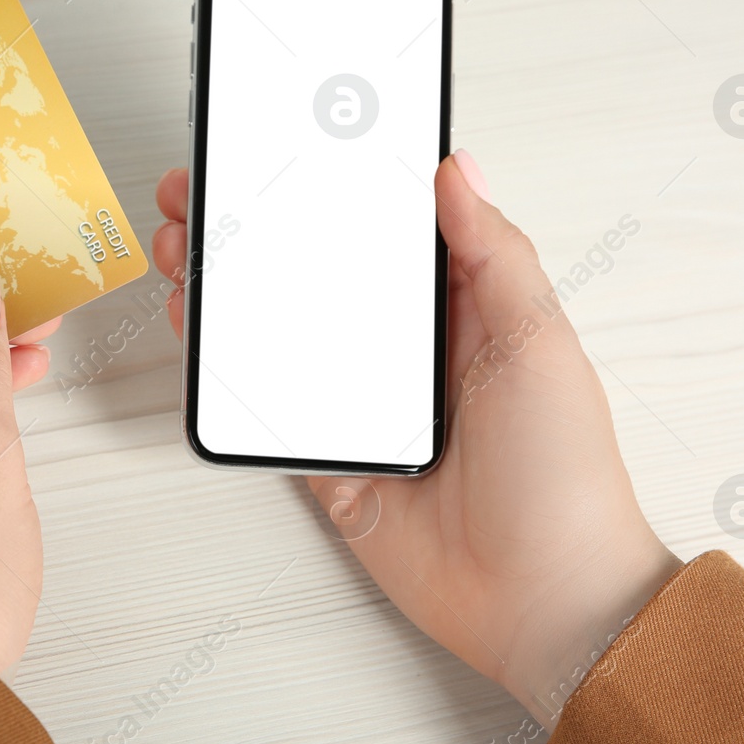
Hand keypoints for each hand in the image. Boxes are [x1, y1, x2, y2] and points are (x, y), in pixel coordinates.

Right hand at [153, 152, 679, 725]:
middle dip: (252, 226)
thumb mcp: (539, 343)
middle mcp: (403, 349)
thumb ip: (493, 253)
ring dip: (226, 286)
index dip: (328, 183)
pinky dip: (222, 369)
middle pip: (313, 269)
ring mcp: (359, 402)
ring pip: (276, 328)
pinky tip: (196, 327)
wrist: (538, 601)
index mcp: (460, 308)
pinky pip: (263, 404)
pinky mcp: (327, 456)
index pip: (381, 227)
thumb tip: (457, 166)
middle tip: (200, 190)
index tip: (279, 142)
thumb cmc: (562, 474)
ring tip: (181, 245)